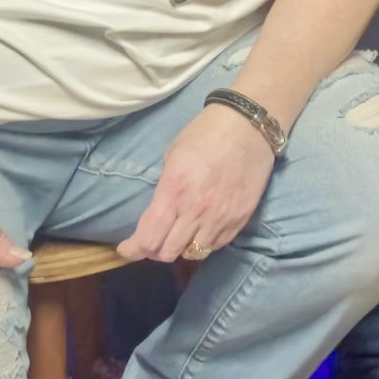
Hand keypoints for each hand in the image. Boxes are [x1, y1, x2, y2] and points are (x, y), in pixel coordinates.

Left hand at [117, 103, 277, 264]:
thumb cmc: (206, 133)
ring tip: (182, 232)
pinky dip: (205, 242)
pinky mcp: (240, 218)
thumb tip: (159, 215)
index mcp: (174, 190)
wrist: (249, 124)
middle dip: (155, 249)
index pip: (148, 239)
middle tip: (156, 237)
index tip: (128, 248)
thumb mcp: (173, 157)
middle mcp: (196, 210)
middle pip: (167, 253)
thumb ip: (165, 191)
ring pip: (192, 253)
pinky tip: (203, 227)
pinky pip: (216, 245)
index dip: (133, 249)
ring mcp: (221, 217)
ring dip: (182, 246)